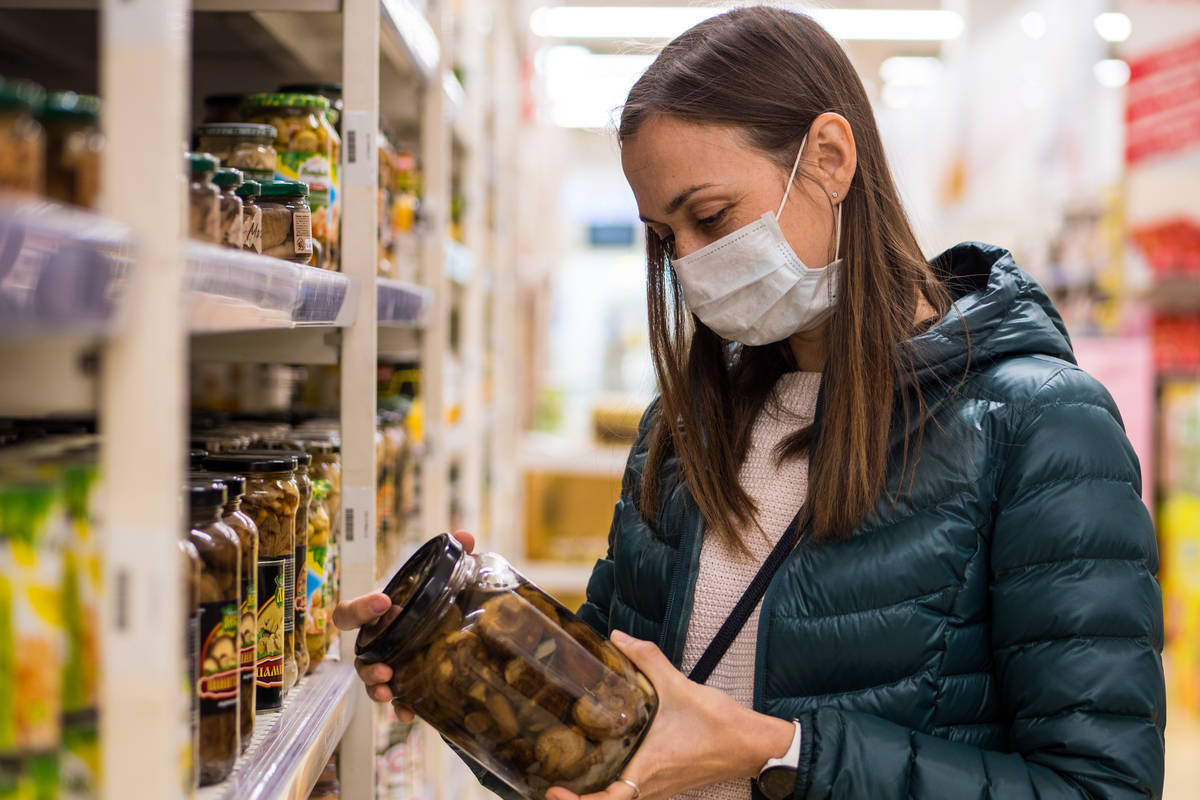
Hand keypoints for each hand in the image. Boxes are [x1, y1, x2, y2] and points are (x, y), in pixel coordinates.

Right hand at [333, 530, 475, 721]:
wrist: (449, 625)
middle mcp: (377, 641)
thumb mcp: (442, 579)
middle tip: (385, 667)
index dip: (360, 607)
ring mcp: (387, 663)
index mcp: (378, 615)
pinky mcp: (403, 683)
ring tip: (390, 693)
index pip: (349, 613)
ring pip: (370, 679)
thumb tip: (464, 536)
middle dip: (366, 663)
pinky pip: (395, 700)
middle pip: (357, 654)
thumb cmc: (432, 601)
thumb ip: (451, 556)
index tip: (384, 600)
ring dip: (375, 688)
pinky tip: (409, 714)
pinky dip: (400, 708)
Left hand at [545, 631, 794, 799]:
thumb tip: (618, 638)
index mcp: (648, 769)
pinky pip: (633, 793)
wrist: (753, 744)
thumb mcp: (679, 685)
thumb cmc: (720, 724)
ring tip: (567, 774)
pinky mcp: (667, 784)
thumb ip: (646, 658)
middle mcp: (651, 786)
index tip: (553, 790)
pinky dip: (612, 786)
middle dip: (577, 798)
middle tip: (550, 781)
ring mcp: (659, 788)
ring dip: (594, 793)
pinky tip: (603, 765)